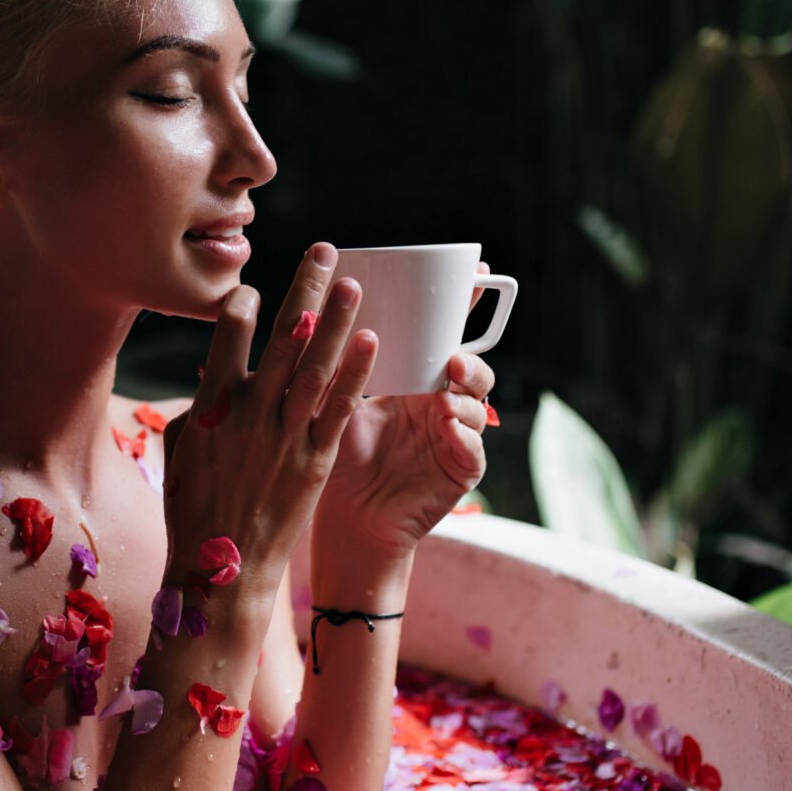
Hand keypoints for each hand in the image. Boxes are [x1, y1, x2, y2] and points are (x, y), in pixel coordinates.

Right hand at [161, 244, 376, 599]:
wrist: (220, 571)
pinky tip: (372, 339)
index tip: (256, 290)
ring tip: (354, 281)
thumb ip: (200, 404)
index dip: (244, 303)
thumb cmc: (194, 509)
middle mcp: (249, 412)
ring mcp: (284, 435)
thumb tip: (214, 371)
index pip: (229, 333)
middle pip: (282, 336)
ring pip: (315, 364)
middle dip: (305, 290)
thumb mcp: (180, 449)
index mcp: (211, 405)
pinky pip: (339, 407)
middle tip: (325, 251)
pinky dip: (356, 371)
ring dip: (337, 318)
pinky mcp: (315, 461)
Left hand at [312, 264, 495, 561]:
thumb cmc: (337, 457)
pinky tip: (448, 423)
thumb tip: (311, 308)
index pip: (444, 336)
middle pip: (472, 364)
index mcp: (415, 380)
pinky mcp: (460, 469)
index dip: (464, 306)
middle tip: (453, 348)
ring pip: (480, 402)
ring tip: (448, 381)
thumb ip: (336, 363)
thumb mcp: (335, 401)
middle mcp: (440, 403)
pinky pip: (474, 448)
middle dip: (472, 349)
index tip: (476, 273)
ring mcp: (455, 435)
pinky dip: (466, 433)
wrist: (345, 517)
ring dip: (469, 389)